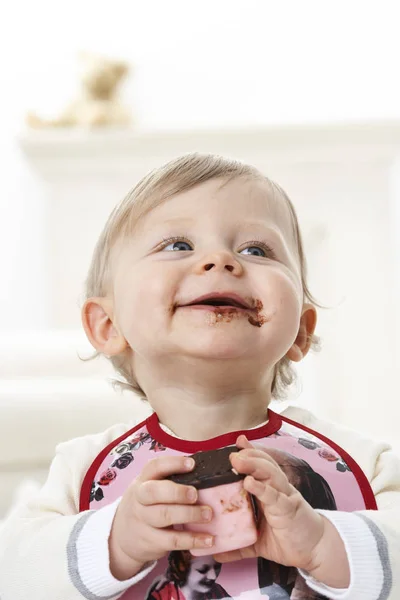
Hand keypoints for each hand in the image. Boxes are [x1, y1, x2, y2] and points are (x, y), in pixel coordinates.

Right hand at [109, 455, 212, 579]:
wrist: (121, 537)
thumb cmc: (145, 505)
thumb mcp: (148, 489)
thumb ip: (168, 482)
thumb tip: (204, 472)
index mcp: (142, 481)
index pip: (154, 467)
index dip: (172, 464)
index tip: (191, 464)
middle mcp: (139, 499)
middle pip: (154, 492)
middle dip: (177, 492)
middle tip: (195, 495)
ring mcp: (143, 521)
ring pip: (164, 516)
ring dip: (189, 514)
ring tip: (208, 515)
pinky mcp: (150, 542)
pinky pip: (173, 540)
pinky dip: (193, 540)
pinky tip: (208, 539)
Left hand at [214, 436, 349, 587]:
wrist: (316, 551)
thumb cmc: (289, 540)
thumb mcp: (259, 542)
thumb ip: (239, 545)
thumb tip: (217, 554)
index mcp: (271, 491)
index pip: (261, 466)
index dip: (250, 452)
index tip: (237, 443)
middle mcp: (278, 489)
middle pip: (264, 464)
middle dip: (248, 456)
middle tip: (232, 454)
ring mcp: (284, 497)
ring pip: (270, 474)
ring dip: (253, 465)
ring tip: (237, 461)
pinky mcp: (289, 509)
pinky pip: (275, 496)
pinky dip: (262, 488)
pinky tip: (250, 482)